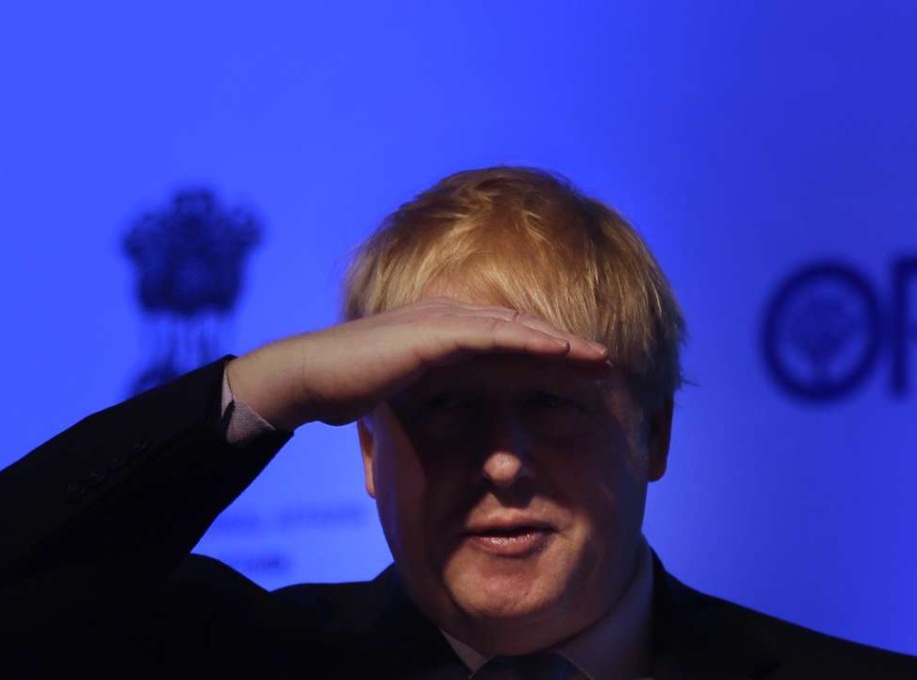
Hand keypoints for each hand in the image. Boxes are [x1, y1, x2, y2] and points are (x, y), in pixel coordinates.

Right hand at [226, 298, 607, 429]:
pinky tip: (561, 352)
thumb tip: (448, 427)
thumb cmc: (350, 389)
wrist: (309, 377)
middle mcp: (448, 316)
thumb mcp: (404, 394)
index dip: (546, 354)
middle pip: (522, 328)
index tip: (581, 372)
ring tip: (599, 356)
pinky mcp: (434, 331)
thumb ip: (432, 398)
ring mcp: (442, 319)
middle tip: (607, 360)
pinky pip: (494, 335)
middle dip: (566, 344)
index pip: (507, 339)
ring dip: (560, 342)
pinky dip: (531, 342)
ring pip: (516, 327)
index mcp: (444, 329)